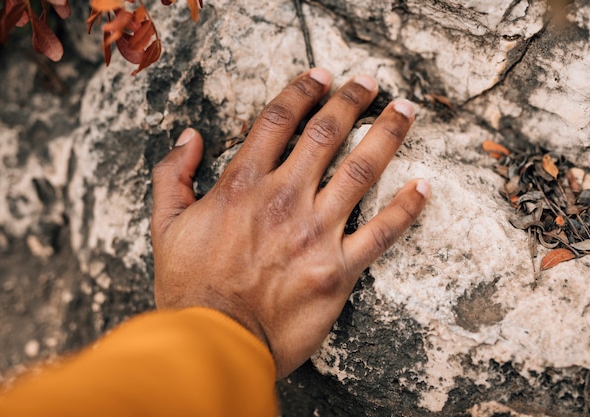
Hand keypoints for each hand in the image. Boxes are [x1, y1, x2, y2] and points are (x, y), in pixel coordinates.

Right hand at [150, 68, 429, 378]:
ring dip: (388, 135)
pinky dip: (407, 208)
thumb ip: (173, 176)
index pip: (278, 121)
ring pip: (362, 171)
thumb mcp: (165, 226)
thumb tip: (189, 139)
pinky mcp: (338, 270)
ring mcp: (316, 233)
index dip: (303, 91)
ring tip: (406, 112)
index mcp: (244, 185)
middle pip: (326, 134)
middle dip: (352, 100)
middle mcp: (285, 199)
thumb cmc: (190, 287)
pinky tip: (424, 186)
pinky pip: (382, 233)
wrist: (214, 343)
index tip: (321, 76)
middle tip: (369, 82)